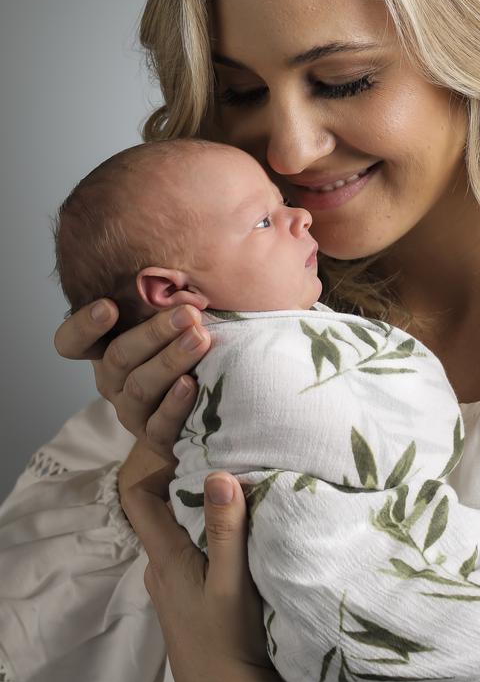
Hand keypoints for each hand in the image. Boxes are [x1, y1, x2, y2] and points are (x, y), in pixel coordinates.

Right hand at [54, 300, 211, 458]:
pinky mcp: (156, 438)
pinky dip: (175, 404)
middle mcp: (111, 380)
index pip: (72, 341)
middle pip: (118, 358)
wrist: (206, 407)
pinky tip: (192, 384)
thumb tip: (191, 243)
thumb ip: (168, 294)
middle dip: (153, 333)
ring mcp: (132, 411)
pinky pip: (160, 425)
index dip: (83, 325)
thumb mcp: (172, 319)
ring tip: (199, 339)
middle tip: (187, 314)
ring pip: (140, 387)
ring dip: (171, 360)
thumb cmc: (188, 345)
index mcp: (105, 349)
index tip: (109, 306)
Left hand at [120, 462, 280, 681]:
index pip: (138, 498)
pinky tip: (236, 538)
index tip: (193, 453)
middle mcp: (159, 567)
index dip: (158, 470)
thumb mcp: (231, 581)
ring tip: (236, 499)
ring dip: (202, 512)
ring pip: (178, 532)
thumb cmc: (226, 640)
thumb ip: (225, 529)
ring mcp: (170, 584)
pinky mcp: (184, 597)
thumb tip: (218, 473)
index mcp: (163, 557)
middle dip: (189, 485)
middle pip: (161, 511)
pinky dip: (207, 536)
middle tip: (226, 469)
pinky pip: (188, 552)